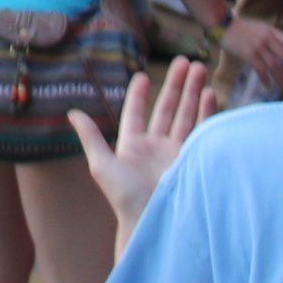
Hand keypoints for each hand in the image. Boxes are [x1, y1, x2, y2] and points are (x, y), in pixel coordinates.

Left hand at [68, 58, 215, 239]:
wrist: (152, 221)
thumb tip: (72, 112)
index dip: (139, 95)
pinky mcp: (193, 160)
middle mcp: (155, 146)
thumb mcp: (102, 164)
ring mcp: (176, 152)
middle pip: (167, 109)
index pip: (136, 113)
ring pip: (186, 115)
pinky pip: (201, 131)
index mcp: (132, 145)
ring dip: (194, 93)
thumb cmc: (124, 196)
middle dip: (178, 85)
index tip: (143, 75)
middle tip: (186, 61)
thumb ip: (91, 137)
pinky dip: (206, 113)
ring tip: (200, 69)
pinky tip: (210, 94)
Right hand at [219, 18, 282, 92]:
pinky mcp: (249, 54)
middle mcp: (267, 38)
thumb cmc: (240, 28)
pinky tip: (268, 85)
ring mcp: (258, 46)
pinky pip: (261, 69)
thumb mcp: (259, 28)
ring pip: (275, 65)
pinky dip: (266, 79)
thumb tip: (280, 50)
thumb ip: (270, 36)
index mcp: (271, 30)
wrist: (224, 25)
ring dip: (281, 78)